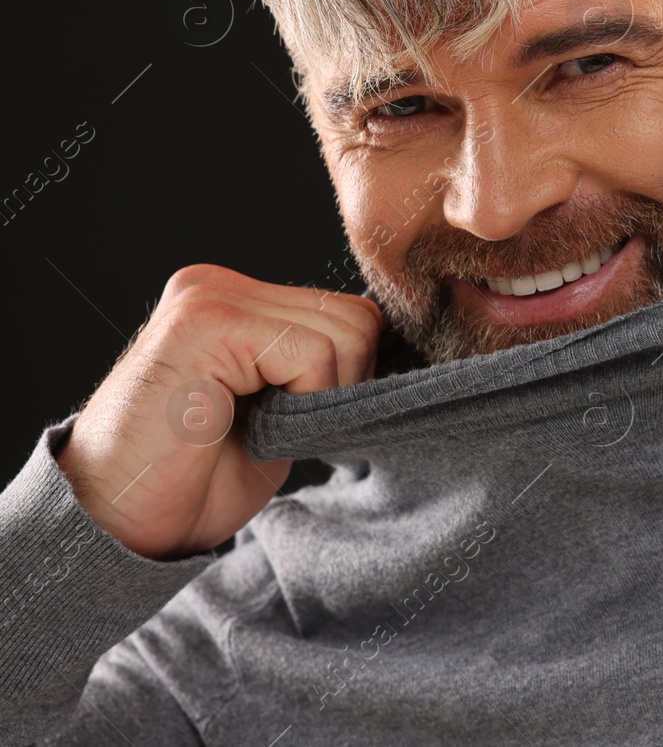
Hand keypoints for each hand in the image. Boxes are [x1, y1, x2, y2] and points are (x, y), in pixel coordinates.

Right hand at [55, 265, 381, 560]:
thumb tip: (394, 354)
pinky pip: (313, 353)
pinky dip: (304, 401)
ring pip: (345, 333)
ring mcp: (210, 296)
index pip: (350, 313)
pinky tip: (249, 424)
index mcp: (238, 300)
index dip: (351, 377)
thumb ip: (316, 366)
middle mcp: (220, 284)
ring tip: (259, 425)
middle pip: (358, 318)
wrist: (120, 525)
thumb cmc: (192, 480)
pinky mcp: (207, 321)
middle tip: (283, 427)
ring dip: (321, 396)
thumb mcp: (276, 411)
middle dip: (342, 385)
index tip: (305, 419)